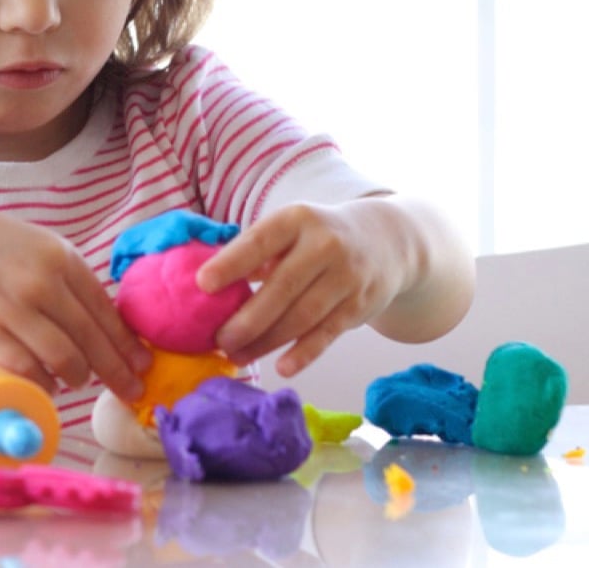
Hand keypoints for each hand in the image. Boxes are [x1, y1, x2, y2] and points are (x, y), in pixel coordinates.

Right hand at [0, 192, 150, 399]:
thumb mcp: (33, 245)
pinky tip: (47, 387)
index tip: (142, 364)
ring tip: (79, 383)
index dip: (127, 343)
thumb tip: (96, 319)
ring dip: (77, 377)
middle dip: (116, 370)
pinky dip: (42, 383)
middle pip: (91, 339)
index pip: (105, 309)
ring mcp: (13, 307)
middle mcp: (43, 281)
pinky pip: (26, 368)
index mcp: (61, 257)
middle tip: (131, 391)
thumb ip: (63, 276)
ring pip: (64, 358)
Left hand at [195, 201, 409, 376]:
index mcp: (297, 220)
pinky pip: (328, 333)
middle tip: (218, 341)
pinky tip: (282, 367)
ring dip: (267, 342)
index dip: (231, 263)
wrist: (387, 240)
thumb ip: (257, 254)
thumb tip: (210, 285)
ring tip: (237, 357)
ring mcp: (346, 276)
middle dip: (247, 319)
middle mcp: (325, 244)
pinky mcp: (360, 304)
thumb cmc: (319, 238)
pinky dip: (305, 353)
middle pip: (281, 287)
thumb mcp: (291, 230)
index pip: (260, 241)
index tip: (201, 284)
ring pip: (302, 316)